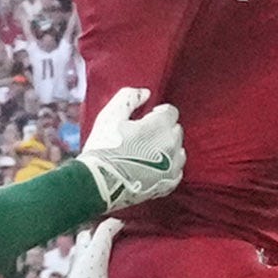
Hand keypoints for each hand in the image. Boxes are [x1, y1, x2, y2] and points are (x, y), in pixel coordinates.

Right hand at [77, 86, 185, 209]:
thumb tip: (146, 93)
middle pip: (176, 130)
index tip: (146, 117)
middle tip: (144, 135)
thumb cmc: (103, 148)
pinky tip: (154, 168)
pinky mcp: (168, 184)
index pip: (171, 112)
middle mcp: (172, 145)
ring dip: (168, 148)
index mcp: (160, 126)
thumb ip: (129, 98)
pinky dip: (168, 168)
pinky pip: (177, 171)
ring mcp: (172, 167)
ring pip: (179, 151)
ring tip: (148, 152)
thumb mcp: (111, 115)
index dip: (158, 113)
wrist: (98, 183)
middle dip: (163, 129)